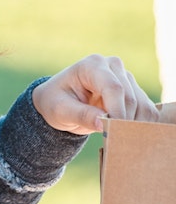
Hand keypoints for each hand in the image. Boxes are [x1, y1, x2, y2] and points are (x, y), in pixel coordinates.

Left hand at [32, 54, 159, 134]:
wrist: (61, 102)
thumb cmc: (56, 103)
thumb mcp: (60, 110)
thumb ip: (81, 115)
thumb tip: (103, 124)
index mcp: (92, 65)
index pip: (114, 88)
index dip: (117, 112)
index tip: (112, 132)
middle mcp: (113, 66)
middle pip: (130, 99)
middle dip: (122, 122)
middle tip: (109, 138)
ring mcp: (126, 77)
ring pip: (143, 106)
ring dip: (132, 125)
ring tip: (113, 135)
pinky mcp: (136, 91)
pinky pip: (148, 111)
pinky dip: (139, 125)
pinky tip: (123, 131)